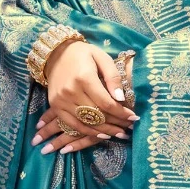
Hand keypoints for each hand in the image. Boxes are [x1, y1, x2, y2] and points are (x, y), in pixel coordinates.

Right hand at [31, 39, 138, 155]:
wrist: (56, 54)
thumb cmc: (83, 54)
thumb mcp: (102, 57)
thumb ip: (113, 77)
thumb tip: (121, 99)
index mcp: (84, 78)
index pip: (106, 103)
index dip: (121, 113)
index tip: (133, 118)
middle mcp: (71, 91)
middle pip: (98, 115)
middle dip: (116, 124)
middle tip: (129, 128)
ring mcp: (61, 100)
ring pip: (87, 123)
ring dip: (105, 131)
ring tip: (119, 134)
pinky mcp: (55, 106)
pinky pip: (73, 125)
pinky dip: (89, 132)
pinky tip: (102, 134)